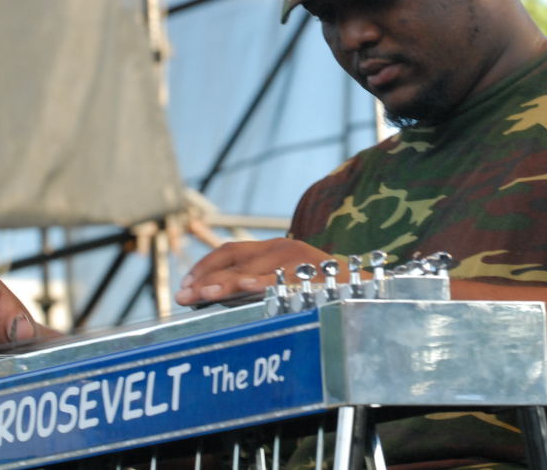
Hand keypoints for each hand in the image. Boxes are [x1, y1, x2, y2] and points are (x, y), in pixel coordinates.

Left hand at [176, 238, 346, 305]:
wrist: (363, 287)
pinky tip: (243, 288)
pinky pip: (280, 281)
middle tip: (183, 298)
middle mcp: (281, 249)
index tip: (185, 286)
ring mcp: (296, 260)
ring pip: (251, 272)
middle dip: (205, 280)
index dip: (204, 266)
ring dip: (223, 285)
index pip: (230, 251)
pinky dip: (260, 285)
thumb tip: (212, 297)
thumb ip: (255, 284)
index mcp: (273, 248)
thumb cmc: (320, 288)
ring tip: (201, 295)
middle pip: (234, 262)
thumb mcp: (285, 279)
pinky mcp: (310, 274)